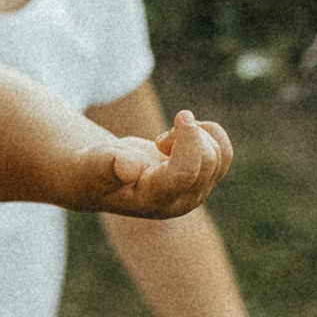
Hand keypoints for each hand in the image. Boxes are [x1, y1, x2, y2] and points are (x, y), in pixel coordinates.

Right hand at [95, 108, 233, 218]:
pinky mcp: (203, 180)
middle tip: (158, 140)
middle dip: (187, 135)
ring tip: (164, 144)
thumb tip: (129, 167)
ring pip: (219, 155)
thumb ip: (107, 167)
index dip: (189, 142)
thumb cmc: (92, 170)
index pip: (185, 174)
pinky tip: (185, 136)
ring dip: (195, 136)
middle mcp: (181, 202)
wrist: (99, 178)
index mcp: (154, 201)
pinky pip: (224, 152)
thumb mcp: (92, 166)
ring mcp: (196, 193)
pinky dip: (209, 134)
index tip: (183, 114)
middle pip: (208, 160)